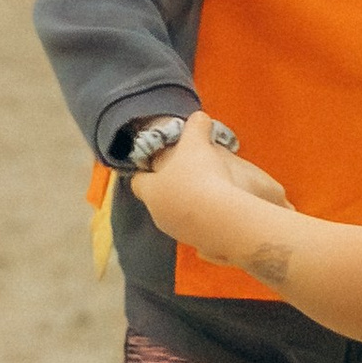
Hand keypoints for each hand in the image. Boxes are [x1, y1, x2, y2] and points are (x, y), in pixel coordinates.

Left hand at [136, 112, 289, 252]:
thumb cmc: (201, 176)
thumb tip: (199, 117)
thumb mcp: (197, 144)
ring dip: (189, 208)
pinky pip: (199, 231)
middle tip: (188, 176)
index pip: (139, 182)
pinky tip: (222, 213)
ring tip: (209, 194)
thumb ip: (196, 128)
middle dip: (170, 189)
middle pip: (158, 201)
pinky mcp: (200, 245)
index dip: (146, 172)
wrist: (223, 218)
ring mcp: (178, 233)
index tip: (155, 164)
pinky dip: (206, 222)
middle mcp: (159, 215)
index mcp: (151, 190)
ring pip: (177, 218)